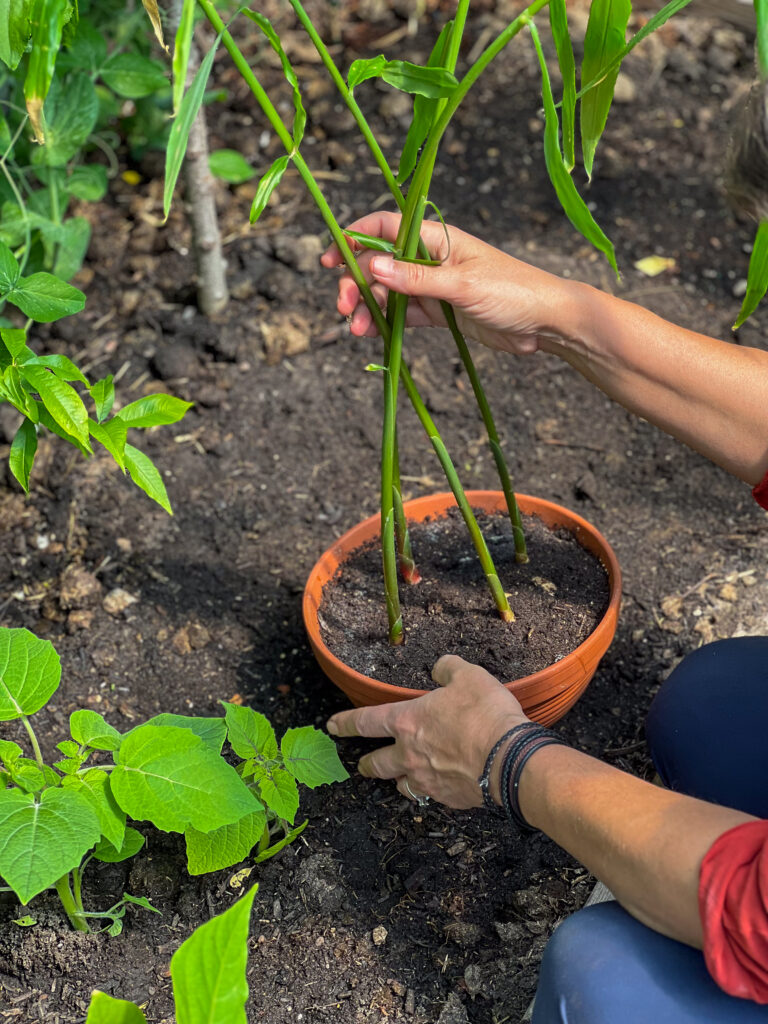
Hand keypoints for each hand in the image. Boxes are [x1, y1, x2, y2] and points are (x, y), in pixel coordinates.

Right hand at [320, 210, 584, 355]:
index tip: (330, 259)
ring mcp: (432, 285)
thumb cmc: (513, 292)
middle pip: (379, 264)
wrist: (545, 323)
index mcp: (437, 238)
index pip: (385, 228)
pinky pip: (402, 314)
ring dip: (368, 308)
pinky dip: (384, 323)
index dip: (355, 239)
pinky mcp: (438, 311)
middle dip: (357, 283)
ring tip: (357, 330)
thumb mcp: (462, 285)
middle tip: (344, 308)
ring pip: (388, 291)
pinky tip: (371, 334)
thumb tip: (372, 266)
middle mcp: (430, 257)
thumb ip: (416, 279)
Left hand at [326, 654, 529, 808]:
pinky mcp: (448, 798)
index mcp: (407, 722)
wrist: (509, 759)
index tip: (331, 726)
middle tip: (361, 764)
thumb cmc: (485, 714)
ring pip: (401, 785)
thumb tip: (440, 668)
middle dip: (366, 764)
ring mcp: (427, 779)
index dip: (345, 723)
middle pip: (376, 763)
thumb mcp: (468, 675)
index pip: (365, 722)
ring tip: (400, 779)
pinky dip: (431, 790)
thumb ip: (448, 669)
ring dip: (397, 780)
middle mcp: (409, 754)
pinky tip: (440, 785)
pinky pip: (431, 796)